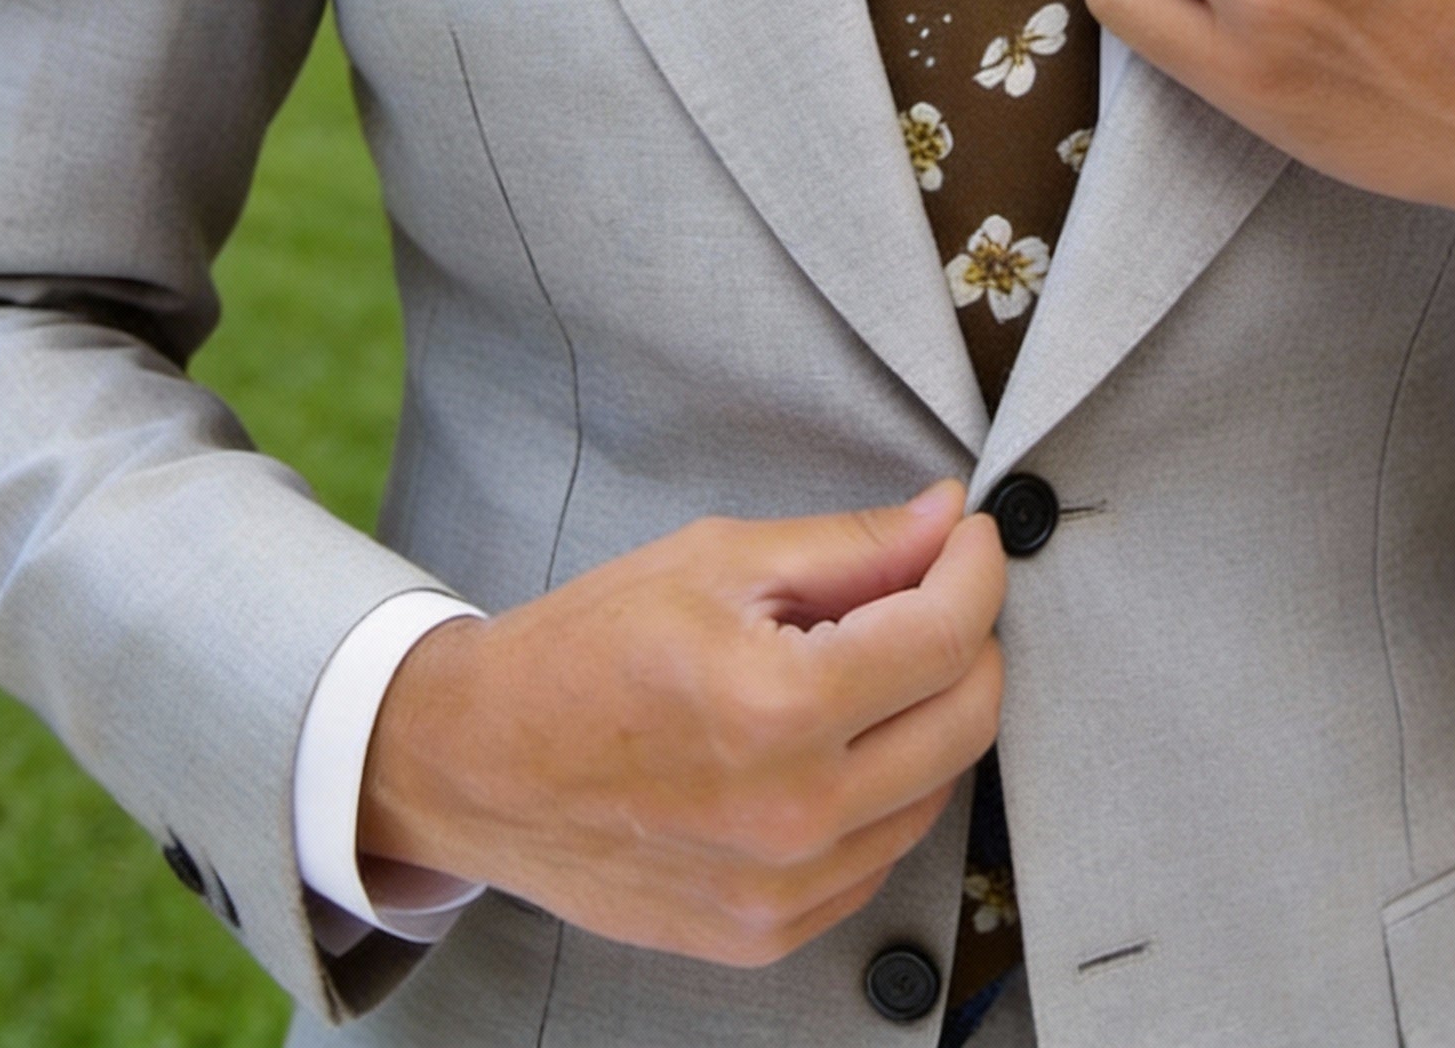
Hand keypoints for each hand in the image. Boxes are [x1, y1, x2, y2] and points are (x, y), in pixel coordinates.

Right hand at [356, 479, 1003, 966]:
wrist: (479, 765)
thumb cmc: (585, 650)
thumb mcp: (715, 561)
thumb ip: (850, 546)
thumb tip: (946, 521)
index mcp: (777, 705)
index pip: (947, 634)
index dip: (976, 569)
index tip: (969, 538)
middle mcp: (793, 812)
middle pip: (968, 718)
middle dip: (969, 637)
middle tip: (930, 590)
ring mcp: (782, 889)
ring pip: (937, 789)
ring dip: (929, 715)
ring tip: (863, 666)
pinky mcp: (767, 932)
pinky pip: (882, 853)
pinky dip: (884, 788)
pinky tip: (832, 741)